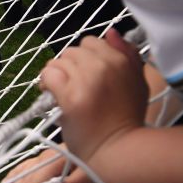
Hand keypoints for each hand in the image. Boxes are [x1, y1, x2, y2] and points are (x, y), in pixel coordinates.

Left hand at [39, 29, 147, 164]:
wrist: (118, 149)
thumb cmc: (126, 119)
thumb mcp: (137, 83)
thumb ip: (127, 55)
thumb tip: (111, 33)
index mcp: (121, 61)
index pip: (91, 41)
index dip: (84, 58)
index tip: (84, 73)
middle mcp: (104, 66)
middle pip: (71, 51)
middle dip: (68, 67)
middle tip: (72, 86)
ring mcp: (86, 80)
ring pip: (57, 62)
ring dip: (56, 76)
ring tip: (61, 92)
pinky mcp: (70, 96)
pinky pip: (48, 74)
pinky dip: (46, 84)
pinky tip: (52, 95)